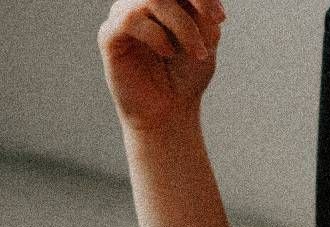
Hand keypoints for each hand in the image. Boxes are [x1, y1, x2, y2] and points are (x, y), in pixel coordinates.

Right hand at [98, 0, 225, 131]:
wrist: (169, 112)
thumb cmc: (186, 75)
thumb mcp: (205, 39)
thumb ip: (202, 13)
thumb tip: (199, 0)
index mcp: (164, 0)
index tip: (220, 18)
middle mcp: (140, 2)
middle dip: (195, 0)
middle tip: (214, 25)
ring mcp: (123, 16)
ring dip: (182, 25)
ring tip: (196, 52)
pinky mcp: (109, 36)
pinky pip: (130, 20)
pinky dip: (156, 35)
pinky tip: (167, 53)